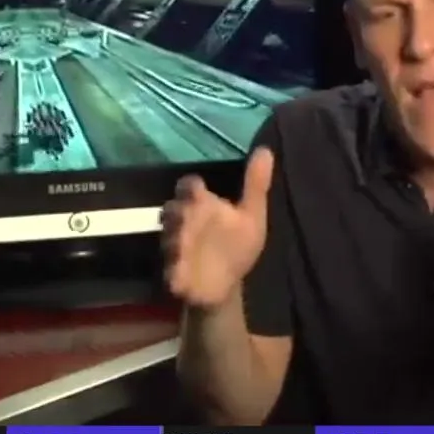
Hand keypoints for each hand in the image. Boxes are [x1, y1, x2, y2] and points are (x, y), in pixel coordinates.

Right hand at [161, 148, 273, 307]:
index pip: (189, 186)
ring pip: (168, 238)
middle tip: (192, 217)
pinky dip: (174, 270)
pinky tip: (180, 270)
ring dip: (175, 240)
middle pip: (172, 210)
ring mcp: (176, 247)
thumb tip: (266, 150)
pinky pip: (170, 270)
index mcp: (202, 205)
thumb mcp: (251, 216)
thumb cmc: (236, 244)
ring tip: (186, 243)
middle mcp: (184, 223)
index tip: (200, 192)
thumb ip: (255, 185)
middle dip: (180, 213)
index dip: (191, 187)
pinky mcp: (174, 274)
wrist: (226, 283)